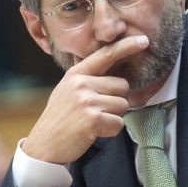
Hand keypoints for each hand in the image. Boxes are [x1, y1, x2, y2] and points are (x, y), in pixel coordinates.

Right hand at [23, 35, 149, 163]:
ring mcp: (86, 100)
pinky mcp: (93, 118)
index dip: (126, 46)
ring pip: (123, 105)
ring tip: (92, 122)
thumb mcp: (67, 91)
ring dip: (113, 117)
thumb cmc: (60, 119)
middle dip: (116, 101)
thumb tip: (116, 76)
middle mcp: (81, 83)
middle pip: (122, 85)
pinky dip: (111, 130)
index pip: (105, 55)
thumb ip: (88, 80)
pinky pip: (119, 122)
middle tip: (96, 112)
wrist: (44, 146)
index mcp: (76, 74)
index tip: (143, 40)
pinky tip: (94, 132)